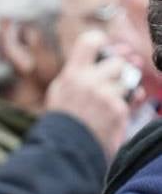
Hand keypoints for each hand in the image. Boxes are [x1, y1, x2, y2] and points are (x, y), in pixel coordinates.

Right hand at [44, 30, 130, 159]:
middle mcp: (89, 82)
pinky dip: (127, 105)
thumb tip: (107, 56)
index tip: (104, 50)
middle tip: (107, 86)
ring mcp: (105, 96)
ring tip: (107, 104)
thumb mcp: (60, 93)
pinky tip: (116, 114)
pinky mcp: (118, 111)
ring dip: (123, 90)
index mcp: (72, 75)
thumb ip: (78, 72)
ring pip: (127, 80)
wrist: (65, 152)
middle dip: (116, 73)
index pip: (91, 41)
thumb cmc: (62, 124)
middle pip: (117, 62)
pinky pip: (132, 98)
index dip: (101, 43)